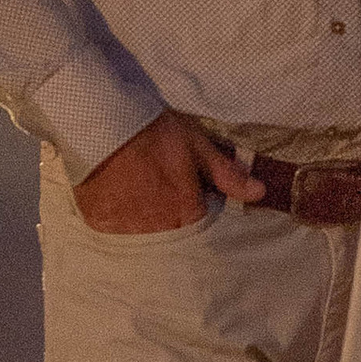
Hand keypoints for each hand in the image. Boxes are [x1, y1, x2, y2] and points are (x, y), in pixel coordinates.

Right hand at [71, 108, 264, 233]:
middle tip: (164, 199)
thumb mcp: (196, 146)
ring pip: (144, 238)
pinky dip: (119, 222)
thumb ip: (226, 174)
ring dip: (147, 225)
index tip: (193, 200)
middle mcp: (157, 229)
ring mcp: (125, 230)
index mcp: (184, 211)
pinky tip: (119, 205)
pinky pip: (115, 232)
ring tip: (141, 201)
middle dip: (173, 223)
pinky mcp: (100, 224)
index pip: (201, 230)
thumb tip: (260, 193)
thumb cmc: (155, 133)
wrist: (101, 124)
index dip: (198, 213)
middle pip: (172, 237)